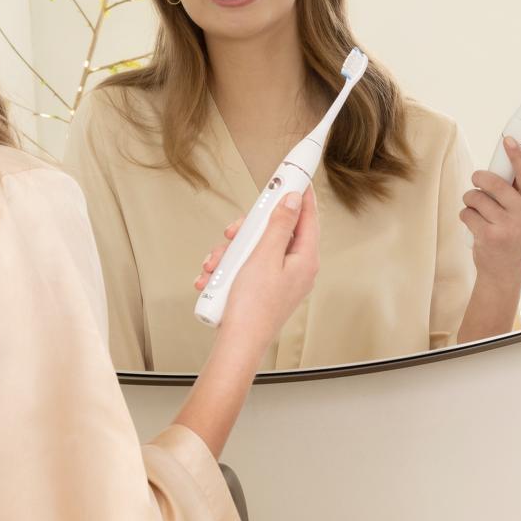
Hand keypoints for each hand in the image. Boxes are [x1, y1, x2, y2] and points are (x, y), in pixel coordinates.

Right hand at [194, 187, 319, 349]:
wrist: (238, 344)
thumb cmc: (253, 307)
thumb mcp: (265, 256)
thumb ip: (279, 225)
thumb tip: (293, 199)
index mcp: (305, 260)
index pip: (308, 217)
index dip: (300, 194)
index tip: (293, 175)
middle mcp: (296, 269)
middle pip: (274, 232)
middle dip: (247, 232)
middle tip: (232, 233)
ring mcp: (280, 280)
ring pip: (255, 249)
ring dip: (231, 253)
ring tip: (214, 265)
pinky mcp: (263, 289)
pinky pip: (246, 267)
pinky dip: (229, 269)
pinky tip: (212, 278)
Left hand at [460, 137, 520, 284]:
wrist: (504, 271)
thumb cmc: (512, 233)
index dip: (516, 156)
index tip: (507, 139)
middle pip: (493, 181)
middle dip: (479, 178)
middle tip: (477, 181)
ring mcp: (507, 226)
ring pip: (475, 196)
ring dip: (470, 200)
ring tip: (477, 209)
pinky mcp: (488, 236)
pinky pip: (466, 212)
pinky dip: (465, 215)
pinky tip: (474, 224)